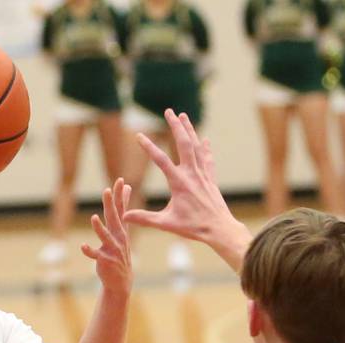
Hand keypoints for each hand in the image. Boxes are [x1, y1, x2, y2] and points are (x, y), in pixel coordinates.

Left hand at [82, 178, 132, 294]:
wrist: (120, 280)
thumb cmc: (118, 251)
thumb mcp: (122, 230)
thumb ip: (123, 210)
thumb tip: (127, 188)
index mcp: (121, 229)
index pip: (121, 209)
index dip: (119, 195)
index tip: (120, 180)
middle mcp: (119, 238)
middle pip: (114, 218)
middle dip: (110, 205)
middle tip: (106, 190)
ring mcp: (112, 249)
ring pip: (105, 237)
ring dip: (99, 228)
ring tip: (93, 218)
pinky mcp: (105, 260)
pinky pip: (96, 255)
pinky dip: (89, 250)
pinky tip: (83, 246)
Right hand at [123, 109, 251, 271]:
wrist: (220, 229)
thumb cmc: (193, 228)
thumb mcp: (166, 224)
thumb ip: (144, 218)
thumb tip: (124, 216)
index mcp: (179, 183)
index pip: (160, 160)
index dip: (148, 147)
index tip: (138, 135)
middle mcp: (192, 174)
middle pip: (184, 144)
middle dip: (176, 126)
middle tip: (169, 111)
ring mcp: (203, 175)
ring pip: (197, 147)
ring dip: (190, 130)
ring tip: (183, 116)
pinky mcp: (211, 180)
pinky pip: (208, 159)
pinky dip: (205, 148)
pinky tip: (204, 139)